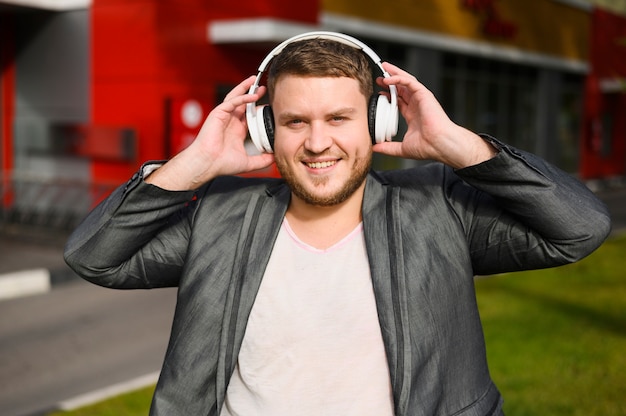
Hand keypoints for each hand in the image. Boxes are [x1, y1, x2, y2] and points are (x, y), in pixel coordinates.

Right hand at [146, 76, 274, 189]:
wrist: (208, 163)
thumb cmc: (222, 164)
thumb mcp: (248, 163)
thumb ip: (262, 161)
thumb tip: (275, 159)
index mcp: (236, 131)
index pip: (249, 116)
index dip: (258, 109)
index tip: (268, 106)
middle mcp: (230, 122)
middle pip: (242, 104)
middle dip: (252, 94)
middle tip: (263, 88)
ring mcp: (223, 117)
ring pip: (235, 98)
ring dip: (244, 88)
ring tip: (254, 81)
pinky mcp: (218, 114)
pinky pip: (232, 102)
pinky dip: (242, 98)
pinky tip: (253, 96)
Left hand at [373, 62, 496, 168]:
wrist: (439, 144)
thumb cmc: (428, 147)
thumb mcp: (402, 148)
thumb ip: (388, 148)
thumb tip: (375, 148)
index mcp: (413, 115)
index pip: (399, 101)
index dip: (389, 96)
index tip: (379, 94)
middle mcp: (417, 105)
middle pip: (402, 88)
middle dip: (390, 81)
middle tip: (379, 79)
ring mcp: (421, 99)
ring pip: (406, 81)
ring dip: (395, 74)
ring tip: (384, 68)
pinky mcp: (424, 94)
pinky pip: (410, 82)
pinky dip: (399, 78)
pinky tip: (388, 79)